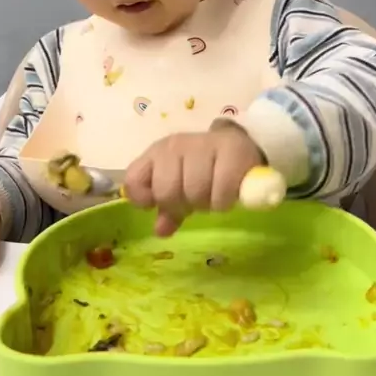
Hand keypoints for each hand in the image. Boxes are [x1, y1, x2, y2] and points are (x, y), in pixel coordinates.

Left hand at [125, 126, 263, 236]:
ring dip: (206, 203)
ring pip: (195, 191)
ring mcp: (203, 144)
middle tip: (197, 201)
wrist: (241, 147)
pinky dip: (224, 201)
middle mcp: (176, 145)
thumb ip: (167, 208)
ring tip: (215, 195)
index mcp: (157, 153)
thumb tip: (160, 231)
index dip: (147, 198)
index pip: (134, 180)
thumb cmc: (205, 170)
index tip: (163, 204)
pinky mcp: (232, 150)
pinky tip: (230, 194)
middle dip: (182, 204)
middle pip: (166, 191)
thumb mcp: (181, 186)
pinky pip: (221, 192)